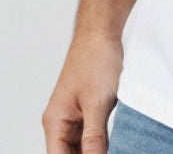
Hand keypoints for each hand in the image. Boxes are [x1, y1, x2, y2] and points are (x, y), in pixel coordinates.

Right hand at [42, 31, 123, 153]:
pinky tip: (117, 146)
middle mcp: (61, 123)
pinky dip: (104, 145)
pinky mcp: (89, 112)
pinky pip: (94, 138)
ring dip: (97, 153)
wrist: (103, 31)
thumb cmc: (96, 59)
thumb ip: (94, 138)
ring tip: (115, 149)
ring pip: (83, 150)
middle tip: (112, 153)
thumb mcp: (97, 103)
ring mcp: (75, 118)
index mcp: (55, 122)